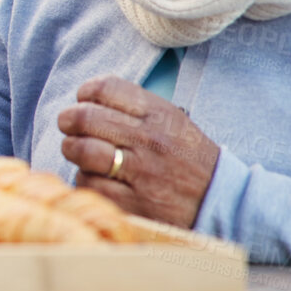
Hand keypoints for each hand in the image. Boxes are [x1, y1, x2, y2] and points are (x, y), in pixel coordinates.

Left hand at [59, 75, 219, 228]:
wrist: (222, 201)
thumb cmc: (188, 158)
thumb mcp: (172, 121)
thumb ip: (133, 107)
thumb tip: (87, 98)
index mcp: (159, 114)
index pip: (104, 87)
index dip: (85, 93)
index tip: (84, 102)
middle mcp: (149, 139)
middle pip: (84, 117)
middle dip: (68, 120)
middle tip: (70, 127)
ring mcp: (141, 172)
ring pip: (80, 150)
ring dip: (73, 150)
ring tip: (80, 152)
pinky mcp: (133, 203)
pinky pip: (88, 183)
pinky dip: (86, 179)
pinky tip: (98, 178)